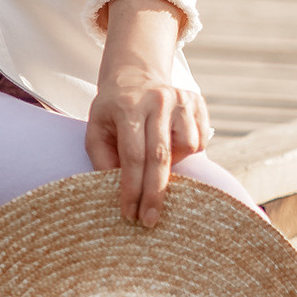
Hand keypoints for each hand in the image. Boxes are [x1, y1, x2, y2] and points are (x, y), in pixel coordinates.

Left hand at [86, 0, 209, 227]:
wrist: (135, 75)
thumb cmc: (113, 111)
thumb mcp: (96, 129)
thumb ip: (102, 159)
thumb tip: (117, 191)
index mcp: (128, 106)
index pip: (133, 155)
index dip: (132, 188)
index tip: (130, 213)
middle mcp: (158, 100)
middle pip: (161, 156)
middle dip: (155, 193)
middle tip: (150, 221)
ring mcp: (181, 98)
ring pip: (187, 147)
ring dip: (173, 166)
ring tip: (157, 162)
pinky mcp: (198, 101)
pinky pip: (200, 140)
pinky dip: (187, 152)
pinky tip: (171, 146)